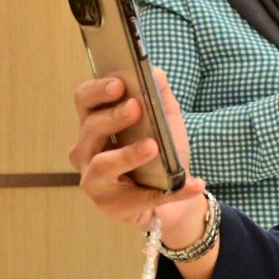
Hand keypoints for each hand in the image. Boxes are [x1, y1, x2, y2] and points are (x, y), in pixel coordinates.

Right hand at [70, 67, 201, 233]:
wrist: (171, 199)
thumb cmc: (160, 155)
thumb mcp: (165, 121)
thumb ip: (160, 94)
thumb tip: (155, 71)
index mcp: (94, 124)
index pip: (84, 100)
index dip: (98, 90)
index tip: (119, 84)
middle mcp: (86, 152)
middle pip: (90, 129)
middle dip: (113, 116)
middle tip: (136, 107)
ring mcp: (95, 181)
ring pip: (103, 165)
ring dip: (128, 154)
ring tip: (153, 146)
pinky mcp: (112, 207)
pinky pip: (142, 198)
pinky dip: (173, 192)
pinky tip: (194, 183)